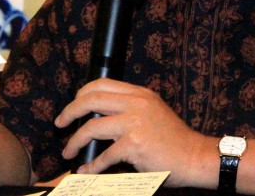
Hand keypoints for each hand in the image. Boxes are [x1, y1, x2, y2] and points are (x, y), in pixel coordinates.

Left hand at [54, 79, 212, 186]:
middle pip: (90, 100)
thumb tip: (101, 114)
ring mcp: (134, 123)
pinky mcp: (134, 145)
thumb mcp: (153, 110)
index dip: (81, 94)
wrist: (194, 156)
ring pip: (91, 127)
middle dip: (70, 112)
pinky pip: (104, 155)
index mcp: (139, 93)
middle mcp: (136, 103)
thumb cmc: (173, 138)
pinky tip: (87, 170)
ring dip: (75, 141)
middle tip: (60, 123)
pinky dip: (92, 165)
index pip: (101, 84)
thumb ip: (130, 107)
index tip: (73, 107)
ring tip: (68, 151)